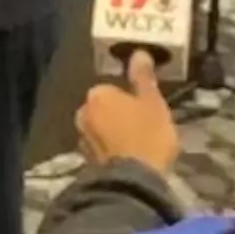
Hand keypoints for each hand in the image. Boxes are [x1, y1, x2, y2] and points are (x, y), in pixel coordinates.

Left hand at [77, 52, 181, 171]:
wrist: (133, 181)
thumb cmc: (147, 135)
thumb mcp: (153, 102)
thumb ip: (143, 77)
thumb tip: (138, 53)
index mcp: (97, 95)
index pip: (112, 90)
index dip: (131, 100)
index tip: (146, 111)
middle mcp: (83, 114)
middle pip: (103, 110)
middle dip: (118, 116)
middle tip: (143, 128)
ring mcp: (82, 140)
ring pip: (100, 130)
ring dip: (113, 135)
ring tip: (136, 146)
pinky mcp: (85, 163)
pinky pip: (101, 150)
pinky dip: (111, 151)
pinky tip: (127, 159)